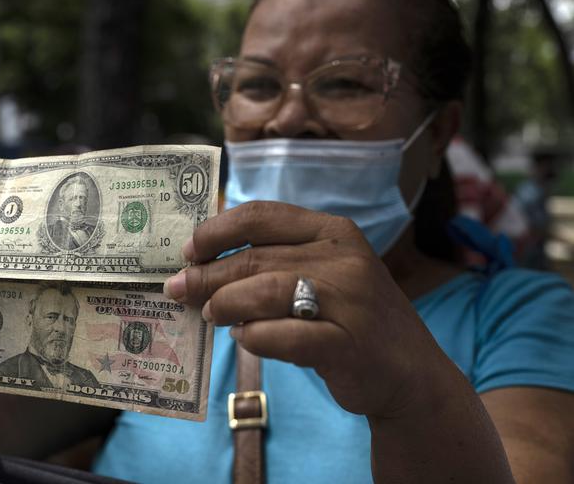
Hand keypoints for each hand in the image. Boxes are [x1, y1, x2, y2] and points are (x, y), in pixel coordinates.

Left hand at [164, 201, 451, 418]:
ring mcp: (351, 299)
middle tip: (178, 289)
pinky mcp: (349, 343)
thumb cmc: (349, 319)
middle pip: (255, 256)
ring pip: (265, 290)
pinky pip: (285, 336)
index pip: (261, 215)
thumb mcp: (319, 276)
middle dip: (207, 274)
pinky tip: (244, 338)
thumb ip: (271, 263)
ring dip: (226, 303)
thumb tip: (199, 266)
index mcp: (333, 230)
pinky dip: (255, 337)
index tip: (188, 251)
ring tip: (211, 315)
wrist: (409, 374)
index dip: (216, 231)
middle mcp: (344, 257)